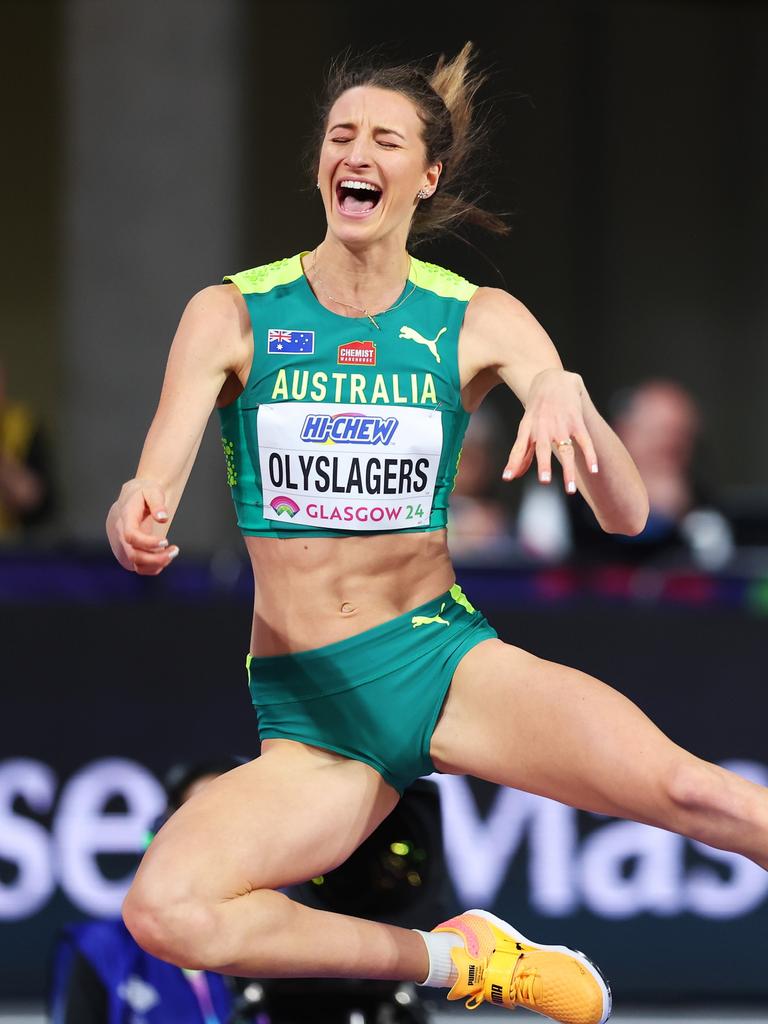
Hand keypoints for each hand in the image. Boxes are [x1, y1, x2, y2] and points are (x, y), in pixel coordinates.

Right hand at [106, 479, 178, 573]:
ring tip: (173, 552)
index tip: (165, 540)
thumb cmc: (142, 494)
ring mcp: (123, 546)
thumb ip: (157, 503)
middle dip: (156, 558)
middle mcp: (121, 535)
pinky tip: (165, 554)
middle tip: (175, 550)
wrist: (129, 500)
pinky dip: (155, 566)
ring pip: (137, 565)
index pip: (131, 536)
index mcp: (125, 518)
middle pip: (133, 555)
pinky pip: (140, 567)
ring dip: (157, 564)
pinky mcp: (129, 553)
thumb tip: (163, 518)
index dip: (148, 542)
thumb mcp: (152, 491)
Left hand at [502, 368, 599, 492]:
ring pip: (566, 450)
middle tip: (544, 482)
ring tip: (570, 489)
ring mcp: (561, 425)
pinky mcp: (576, 421)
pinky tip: (594, 470)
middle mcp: (543, 428)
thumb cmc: (537, 410)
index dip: (514, 462)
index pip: (519, 448)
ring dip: (568, 469)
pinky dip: (590, 455)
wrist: (552, 379)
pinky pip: (584, 441)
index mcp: (528, 429)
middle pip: (543, 449)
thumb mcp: (525, 428)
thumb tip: (511, 476)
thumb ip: (520, 453)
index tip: (508, 477)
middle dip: (544, 464)